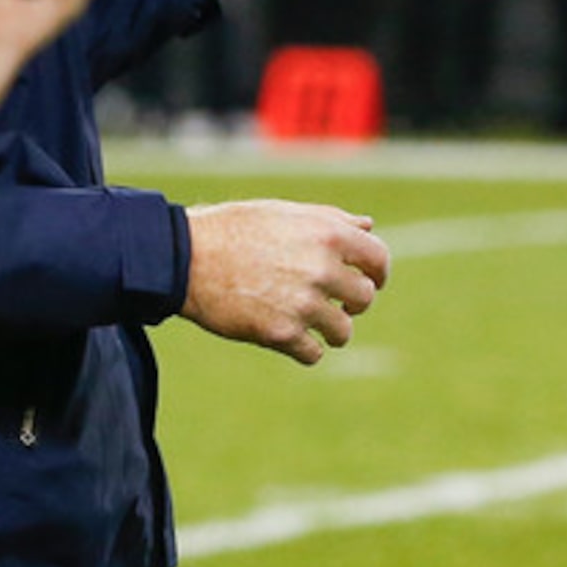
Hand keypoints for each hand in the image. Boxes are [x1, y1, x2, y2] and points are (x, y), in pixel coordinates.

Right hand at [180, 199, 390, 365]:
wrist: (187, 257)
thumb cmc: (235, 229)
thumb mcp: (285, 213)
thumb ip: (331, 220)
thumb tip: (369, 226)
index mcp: (328, 234)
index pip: (379, 259)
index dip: (379, 272)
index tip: (371, 281)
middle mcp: (322, 269)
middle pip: (364, 298)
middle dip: (351, 302)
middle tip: (333, 302)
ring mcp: (303, 304)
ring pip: (342, 331)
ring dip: (330, 330)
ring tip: (310, 323)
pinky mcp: (281, 334)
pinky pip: (313, 353)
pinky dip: (304, 348)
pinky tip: (288, 335)